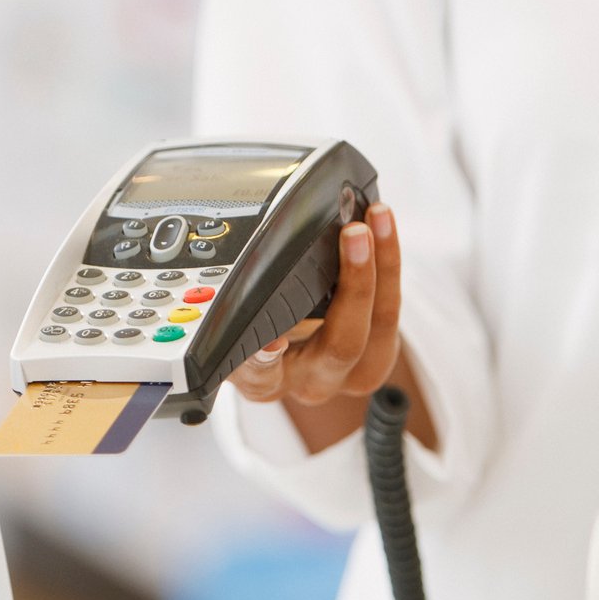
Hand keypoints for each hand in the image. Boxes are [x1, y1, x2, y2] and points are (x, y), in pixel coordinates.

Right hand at [227, 204, 431, 452]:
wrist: (292, 349)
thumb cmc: (253, 326)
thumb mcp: (235, 317)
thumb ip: (232, 302)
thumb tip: (207, 260)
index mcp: (263, 381)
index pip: (260, 376)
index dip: (264, 361)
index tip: (272, 341)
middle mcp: (308, 382)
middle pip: (341, 347)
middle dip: (355, 286)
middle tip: (354, 234)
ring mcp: (350, 370)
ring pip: (381, 324)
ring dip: (384, 263)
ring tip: (377, 217)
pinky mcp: (378, 349)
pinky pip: (390, 308)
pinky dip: (388, 262)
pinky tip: (382, 228)